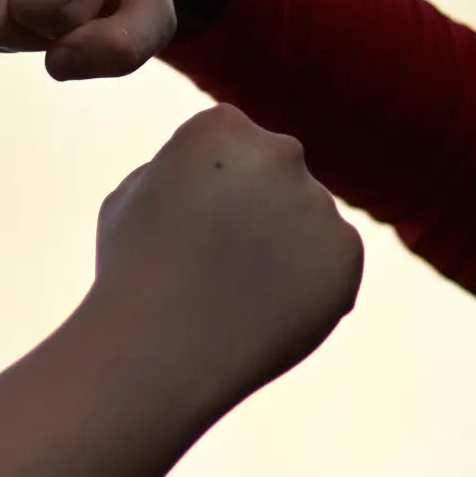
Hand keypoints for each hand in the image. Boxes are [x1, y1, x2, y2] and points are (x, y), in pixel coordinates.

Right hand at [87, 105, 361, 409]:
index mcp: (221, 127)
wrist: (160, 349)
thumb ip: (177, 171)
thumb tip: (208, 174)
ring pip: (304, 221)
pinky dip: (307, 287)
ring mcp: (319, 203)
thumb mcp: (128, 199)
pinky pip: (330, 265)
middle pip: (272, 174)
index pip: (226, 143)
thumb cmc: (132, 274)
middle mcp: (280, 152)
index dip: (202, 188)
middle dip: (253, 208)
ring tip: (236, 298)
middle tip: (216, 264)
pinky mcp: (347, 253)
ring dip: (281, 249)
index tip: (182, 227)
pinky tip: (264, 313)